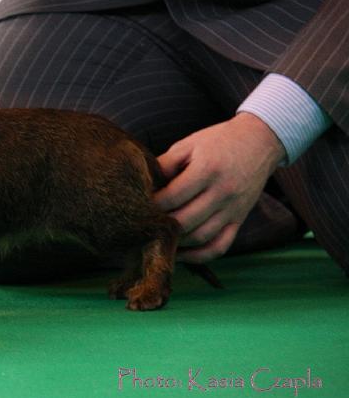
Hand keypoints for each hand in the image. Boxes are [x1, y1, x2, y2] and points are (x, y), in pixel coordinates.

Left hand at [154, 113, 285, 262]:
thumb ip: (165, 163)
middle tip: (144, 224)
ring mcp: (233, 209)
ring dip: (177, 242)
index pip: (173, 196)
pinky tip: (181, 253)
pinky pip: (220, 246)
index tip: (138, 205)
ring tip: (158, 238)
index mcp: (207, 170)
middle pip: (185, 220)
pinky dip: (199, 255)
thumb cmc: (218, 141)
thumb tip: (142, 181)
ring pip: (201, 237)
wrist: (260, 141)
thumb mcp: (189, 144)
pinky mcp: (240, 220)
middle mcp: (222, 193)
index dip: (152, 203)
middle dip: (161, 225)